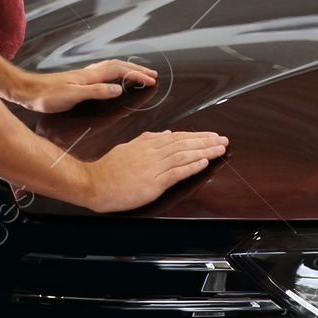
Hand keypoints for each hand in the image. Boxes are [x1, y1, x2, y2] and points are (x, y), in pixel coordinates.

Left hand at [17, 59, 157, 112]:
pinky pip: (104, 72)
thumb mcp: (72, 96)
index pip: (120, 71)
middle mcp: (89, 73)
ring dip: (127, 69)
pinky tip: (114, 77)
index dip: (137, 75)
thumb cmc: (46, 95)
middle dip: (137, 69)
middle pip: (118, 65)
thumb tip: (118, 88)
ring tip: (139, 73)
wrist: (27, 91)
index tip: (152, 80)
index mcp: (90, 75)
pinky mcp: (79, 81)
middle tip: (153, 74)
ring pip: (111, 67)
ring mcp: (84, 76)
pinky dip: (116, 72)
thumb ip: (96, 91)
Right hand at [79, 130, 227, 212]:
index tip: (211, 135)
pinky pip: (176, 173)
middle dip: (206, 141)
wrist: (94, 183)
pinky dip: (191, 166)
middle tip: (223, 139)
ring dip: (204, 151)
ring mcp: (153, 168)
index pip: (176, 137)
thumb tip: (163, 134)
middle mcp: (152, 154)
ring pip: (184, 156)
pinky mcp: (153, 183)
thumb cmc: (107, 169)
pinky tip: (204, 162)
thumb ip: (146, 140)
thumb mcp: (127, 148)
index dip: (196, 136)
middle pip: (184, 144)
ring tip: (220, 149)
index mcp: (147, 145)